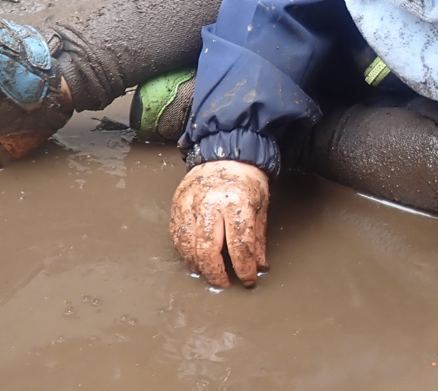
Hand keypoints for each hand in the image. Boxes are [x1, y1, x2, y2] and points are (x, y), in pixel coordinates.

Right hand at [169, 160, 269, 287]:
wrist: (225, 155)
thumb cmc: (245, 180)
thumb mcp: (260, 206)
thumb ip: (257, 237)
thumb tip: (258, 265)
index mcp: (236, 202)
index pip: (239, 244)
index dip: (244, 267)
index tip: (247, 279)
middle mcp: (210, 203)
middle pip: (208, 248)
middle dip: (216, 272)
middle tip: (224, 282)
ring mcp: (190, 203)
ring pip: (188, 245)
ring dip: (198, 265)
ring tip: (208, 273)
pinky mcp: (177, 204)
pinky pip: (177, 235)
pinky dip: (185, 251)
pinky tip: (194, 258)